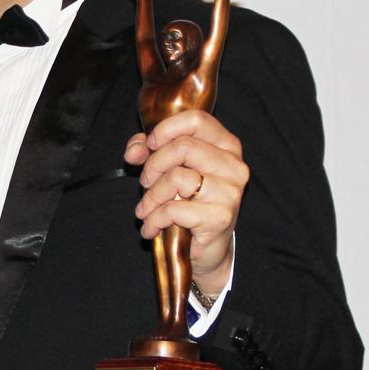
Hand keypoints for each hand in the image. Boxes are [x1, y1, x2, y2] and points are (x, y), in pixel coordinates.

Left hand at [123, 108, 247, 295]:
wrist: (209, 249)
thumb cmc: (191, 203)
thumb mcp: (171, 169)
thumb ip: (150, 151)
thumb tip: (135, 150)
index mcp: (226, 146)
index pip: (196, 120)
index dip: (166, 130)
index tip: (150, 145)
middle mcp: (233, 166)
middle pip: (182, 147)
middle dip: (153, 165)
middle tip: (145, 183)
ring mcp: (229, 192)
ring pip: (176, 177)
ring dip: (151, 196)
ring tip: (146, 209)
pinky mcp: (220, 217)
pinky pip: (174, 209)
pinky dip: (154, 219)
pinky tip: (151, 228)